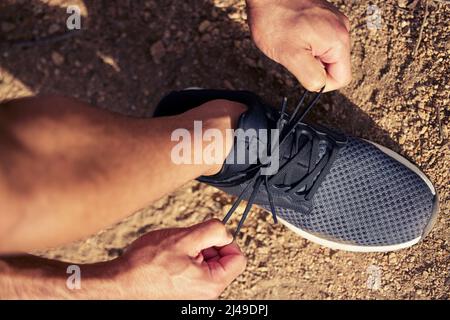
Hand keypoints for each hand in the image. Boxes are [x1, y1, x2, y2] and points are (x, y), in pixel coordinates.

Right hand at [115, 219, 246, 298]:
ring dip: (194, 250)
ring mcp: (194, 294)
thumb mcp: (184, 238)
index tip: (211, 234)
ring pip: (206, 264)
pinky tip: (169, 257)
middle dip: (208, 245)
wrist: (119, 282)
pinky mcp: (182, 291)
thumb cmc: (146, 265)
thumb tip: (226, 230)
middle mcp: (206, 293)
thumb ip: (213, 231)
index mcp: (212, 284)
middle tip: (187, 241)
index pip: (238, 258)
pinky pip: (193, 270)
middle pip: (222, 260)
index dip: (227, 240)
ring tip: (174, 250)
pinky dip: (185, 258)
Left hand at [247, 0, 351, 91]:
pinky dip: (305, 42)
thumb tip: (320, 86)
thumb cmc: (274, 19)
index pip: (341, 79)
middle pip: (333, 66)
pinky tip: (292, 33)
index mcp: (338, 40)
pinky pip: (319, 40)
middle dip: (313, 67)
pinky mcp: (323, 16)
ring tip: (291, 41)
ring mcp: (333, 21)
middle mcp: (341, 29)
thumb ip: (311, 77)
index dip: (321, 83)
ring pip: (324, 54)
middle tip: (294, 53)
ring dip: (307, 54)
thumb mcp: (290, 56)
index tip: (302, 72)